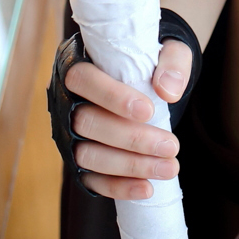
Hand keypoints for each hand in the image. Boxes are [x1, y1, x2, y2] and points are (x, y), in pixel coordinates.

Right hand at [63, 39, 193, 200]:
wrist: (142, 76)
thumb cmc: (149, 60)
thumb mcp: (166, 49)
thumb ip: (172, 62)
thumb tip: (168, 90)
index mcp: (77, 63)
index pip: (83, 79)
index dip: (112, 96)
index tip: (148, 111)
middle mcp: (65, 100)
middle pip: (87, 123)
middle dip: (132, 139)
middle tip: (172, 146)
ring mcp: (68, 133)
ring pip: (88, 155)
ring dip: (130, 166)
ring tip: (169, 168)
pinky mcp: (77, 160)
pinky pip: (91, 179)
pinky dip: (118, 187)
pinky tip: (147, 188)